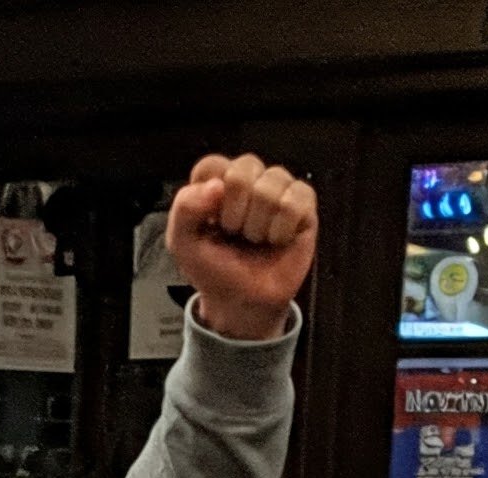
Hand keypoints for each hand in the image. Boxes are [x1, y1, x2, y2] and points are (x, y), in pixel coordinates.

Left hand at [168, 153, 316, 341]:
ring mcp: (278, 189)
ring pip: (270, 185)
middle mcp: (249, 180)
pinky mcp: (303, 203)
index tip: (210, 224)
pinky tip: (277, 240)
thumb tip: (216, 186)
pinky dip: (281, 229)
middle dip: (234, 213)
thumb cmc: (215, 270)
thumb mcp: (183, 245)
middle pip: (243, 169)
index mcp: (217, 183)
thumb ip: (184, 210)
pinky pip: (294, 201)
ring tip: (255, 240)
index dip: (209, 197)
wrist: (243, 302)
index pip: (211, 165)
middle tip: (235, 234)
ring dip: (258, 225)